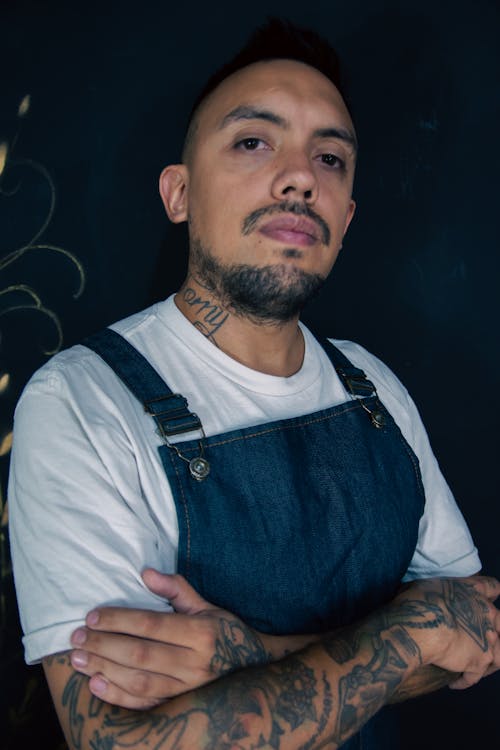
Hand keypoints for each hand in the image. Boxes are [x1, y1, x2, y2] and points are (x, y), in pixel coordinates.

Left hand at [70, 570, 271, 708]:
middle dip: (103, 645)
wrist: (254, 667)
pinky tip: (97, 684)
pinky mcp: (182, 706)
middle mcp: (195, 662)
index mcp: (201, 631)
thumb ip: (176, 589)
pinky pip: (146, 704)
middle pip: (140, 653)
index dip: (120, 620)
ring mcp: (189, 688)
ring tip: (78, 659)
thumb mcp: (207, 605)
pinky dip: (118, 696)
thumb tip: (146, 573)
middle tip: (76, 638)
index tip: (93, 616)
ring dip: (104, 669)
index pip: (152, 624)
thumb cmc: (224, 631)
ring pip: (139, 680)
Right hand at [392, 575, 499, 688]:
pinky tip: (454, 683)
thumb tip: (428, 593)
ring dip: (489, 661)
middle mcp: (488, 615)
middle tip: (477, 637)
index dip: (489, 593)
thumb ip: (437, 589)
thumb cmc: (420, 600)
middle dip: (493, 630)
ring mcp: (487, 641)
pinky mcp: (478, 663)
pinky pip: (474, 677)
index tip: (483, 598)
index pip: (492, 586)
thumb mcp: (426, 584)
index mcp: (475, 591)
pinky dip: (464, 681)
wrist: (422, 627)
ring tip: (475, 665)